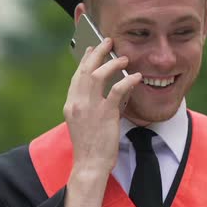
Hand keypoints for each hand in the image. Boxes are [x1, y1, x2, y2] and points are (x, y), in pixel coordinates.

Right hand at [63, 37, 141, 172]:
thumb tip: (106, 91)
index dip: (85, 61)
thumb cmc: (90, 146)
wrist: (89, 165)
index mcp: (70, 105)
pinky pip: (117, 90)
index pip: (77, 76)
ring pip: (99, 75)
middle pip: (86, 70)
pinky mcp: (105, 114)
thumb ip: (90, 106)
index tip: (91, 49)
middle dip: (97, 53)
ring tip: (124, 57)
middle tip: (108, 41)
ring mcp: (90, 108)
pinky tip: (136, 76)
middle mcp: (77, 103)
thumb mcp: (83, 122)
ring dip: (112, 63)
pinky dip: (127, 80)